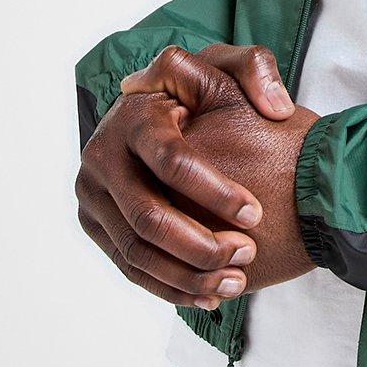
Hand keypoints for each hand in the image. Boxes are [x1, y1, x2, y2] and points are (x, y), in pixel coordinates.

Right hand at [118, 43, 316, 292]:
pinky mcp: (94, 223)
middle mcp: (102, 153)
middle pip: (148, 216)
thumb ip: (257, 69)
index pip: (171, 159)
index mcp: (134, 113)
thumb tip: (274, 108)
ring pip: (136, 251)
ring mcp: (92, 192)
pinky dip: (169, 288)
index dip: (215, 191)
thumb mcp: (237, 71)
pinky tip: (210, 297)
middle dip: (201, 244)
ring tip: (235, 281)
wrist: (183, 125)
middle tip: (246, 253)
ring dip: (188, 275)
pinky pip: (128, 267)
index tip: (255, 213)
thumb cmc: (215, 97)